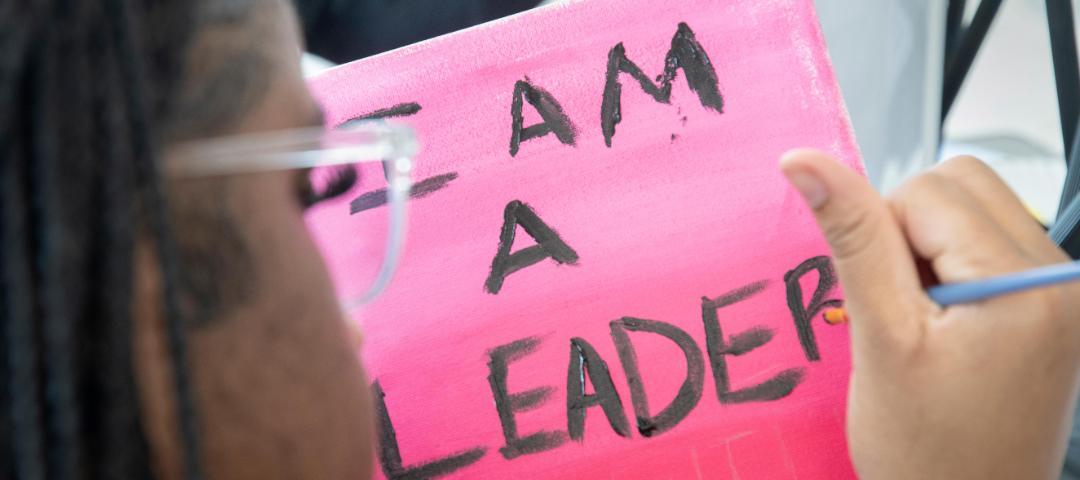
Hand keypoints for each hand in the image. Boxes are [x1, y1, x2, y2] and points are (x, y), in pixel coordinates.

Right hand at [780, 150, 1079, 478]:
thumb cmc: (925, 452)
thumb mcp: (879, 339)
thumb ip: (851, 239)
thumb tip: (807, 163)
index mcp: (1028, 284)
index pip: (929, 189)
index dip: (880, 236)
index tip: (880, 303)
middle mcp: (1062, 279)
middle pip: (958, 185)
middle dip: (906, 234)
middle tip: (898, 310)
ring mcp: (1061, 294)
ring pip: (969, 209)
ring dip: (924, 251)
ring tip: (920, 324)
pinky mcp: (1050, 307)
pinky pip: (987, 245)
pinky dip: (947, 270)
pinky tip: (939, 328)